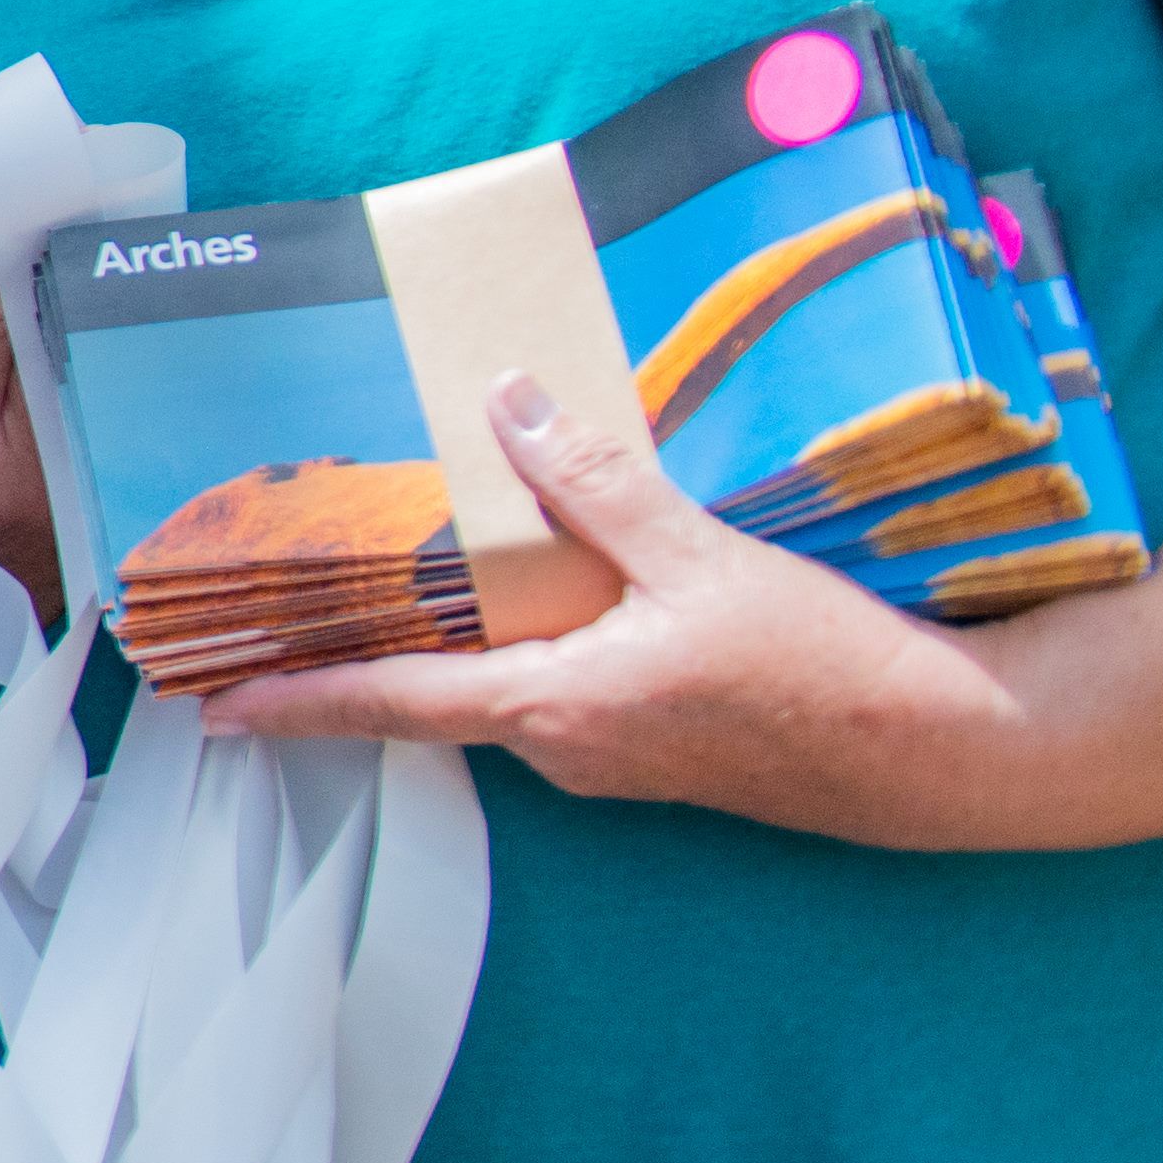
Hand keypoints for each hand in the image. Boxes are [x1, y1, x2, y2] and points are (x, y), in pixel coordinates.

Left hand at [202, 368, 1025, 838]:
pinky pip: (559, 697)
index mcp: (558, 710)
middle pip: (430, 703)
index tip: (212, 707)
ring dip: (435, 656)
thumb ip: (601, 485)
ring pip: (498, 697)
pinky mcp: (665, 749)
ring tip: (368, 602)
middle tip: (263, 634)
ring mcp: (618, 758)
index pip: (393, 704)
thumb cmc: (830, 671)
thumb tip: (512, 404)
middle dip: (346, 667)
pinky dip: (513, 655)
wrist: (950, 755)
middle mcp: (570, 750)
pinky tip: (519, 604)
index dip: (299, 701)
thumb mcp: (703, 561)